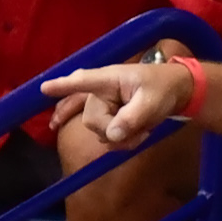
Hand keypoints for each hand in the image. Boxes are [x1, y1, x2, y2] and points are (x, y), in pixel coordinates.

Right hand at [42, 61, 194, 147]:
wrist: (178, 92)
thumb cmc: (164, 88)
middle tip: (141, 130)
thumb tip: (111, 135)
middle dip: (114, 131)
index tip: (43, 88)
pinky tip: (138, 135)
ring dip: (123, 138)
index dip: (62, 86)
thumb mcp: (152, 102)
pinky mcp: (109, 116)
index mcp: (109, 79)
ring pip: (100, 132)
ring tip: (144, 129)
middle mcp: (100, 92)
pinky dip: (122, 141)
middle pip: (92, 120)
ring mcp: (104, 105)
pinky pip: (106, 135)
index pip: (82, 82)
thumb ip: (132, 118)